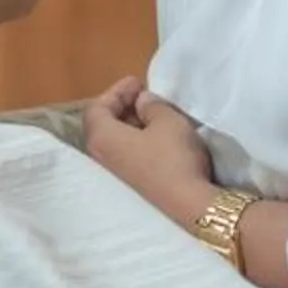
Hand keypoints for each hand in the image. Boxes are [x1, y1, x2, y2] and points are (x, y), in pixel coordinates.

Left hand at [82, 76, 217, 228]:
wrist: (190, 205)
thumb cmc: (174, 157)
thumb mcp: (167, 121)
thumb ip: (152, 105)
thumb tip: (142, 102)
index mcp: (101, 138)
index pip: (97, 107)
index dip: (116, 91)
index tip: (138, 82)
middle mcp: (100, 157)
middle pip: (103, 125)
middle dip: (123, 107)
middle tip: (144, 97)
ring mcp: (113, 176)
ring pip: (115, 142)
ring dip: (131, 125)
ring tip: (154, 115)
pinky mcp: (129, 188)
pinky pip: (125, 156)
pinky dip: (136, 142)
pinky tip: (157, 139)